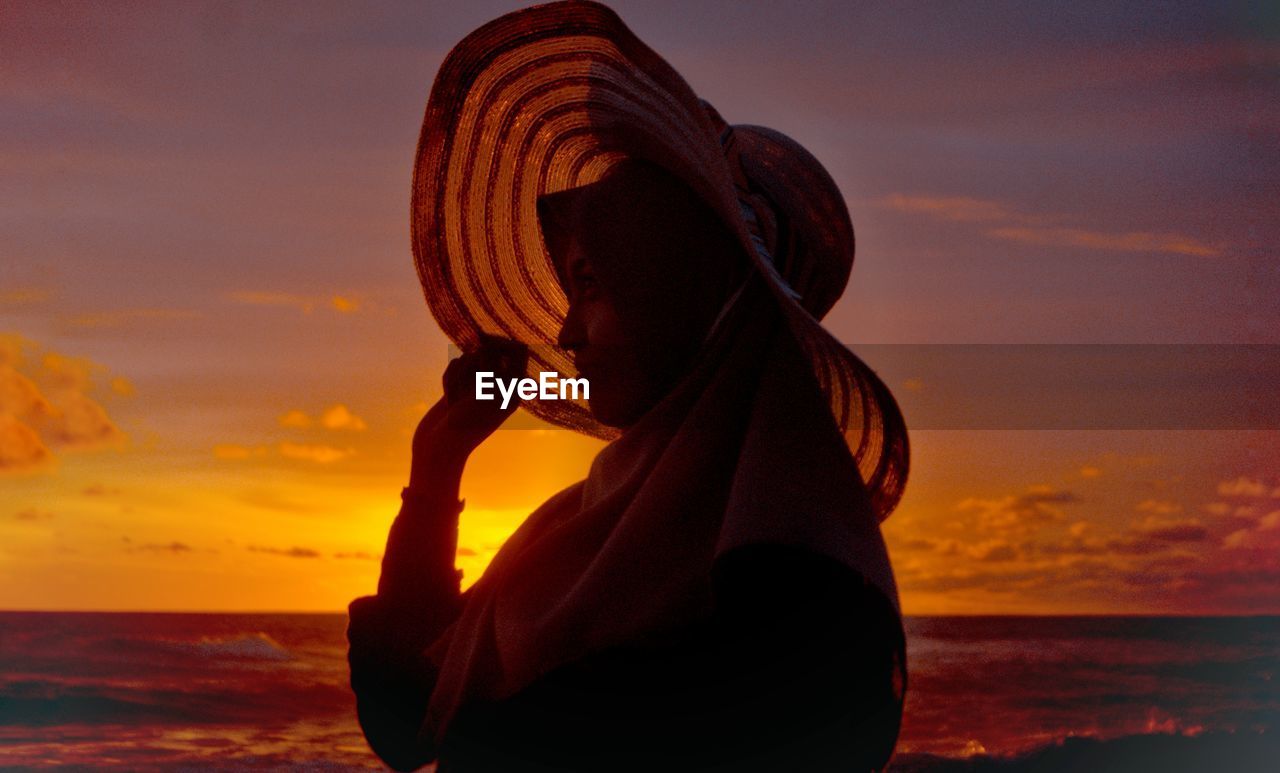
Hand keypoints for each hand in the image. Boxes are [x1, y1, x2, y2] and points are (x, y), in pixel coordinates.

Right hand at [410, 335, 528, 475]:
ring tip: (455, 399)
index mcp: (516, 388)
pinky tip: (448, 399)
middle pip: (490, 349)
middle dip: (475, 361)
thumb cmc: (468, 424)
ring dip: (459, 373)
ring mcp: (479, 383)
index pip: (519, 350)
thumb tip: (486, 340)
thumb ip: (491, 364)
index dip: (502, 342)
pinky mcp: (460, 384)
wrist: (441, 448)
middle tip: (468, 385)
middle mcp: (500, 383)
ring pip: (469, 356)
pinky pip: (455, 365)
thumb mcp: (486, 394)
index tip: (484, 342)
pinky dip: (449, 378)